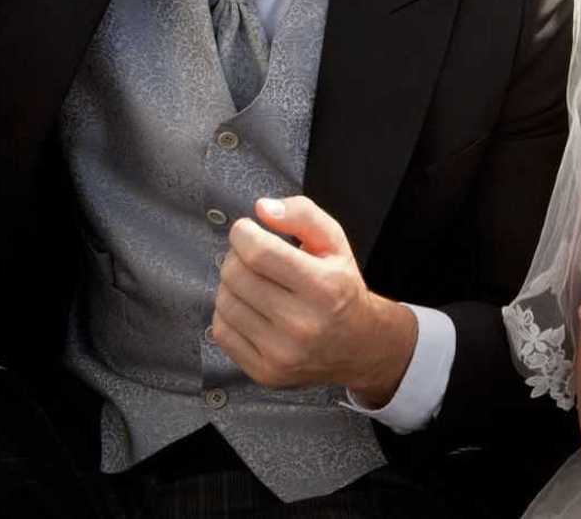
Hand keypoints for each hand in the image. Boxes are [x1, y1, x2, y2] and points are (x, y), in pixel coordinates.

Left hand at [211, 196, 416, 406]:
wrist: (359, 346)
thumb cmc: (341, 288)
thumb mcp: (335, 243)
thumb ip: (303, 215)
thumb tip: (262, 209)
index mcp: (325, 287)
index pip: (259, 253)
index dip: (243, 233)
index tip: (247, 230)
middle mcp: (303, 324)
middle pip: (236, 275)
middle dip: (236, 256)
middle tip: (252, 256)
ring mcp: (282, 353)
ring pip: (224, 302)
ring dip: (231, 285)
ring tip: (253, 282)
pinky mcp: (265, 372)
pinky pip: (221, 331)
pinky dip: (229, 313)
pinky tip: (250, 308)